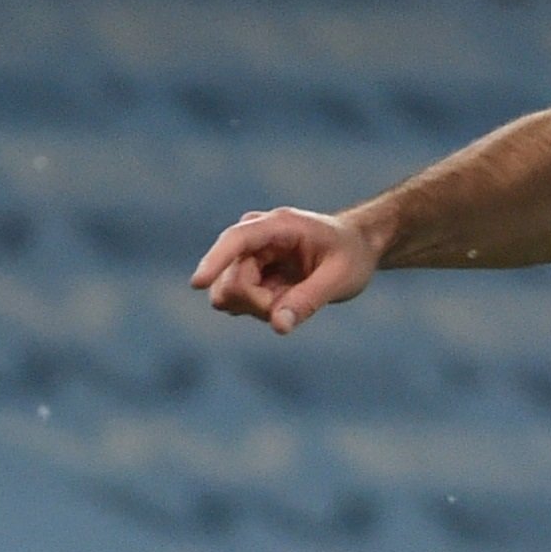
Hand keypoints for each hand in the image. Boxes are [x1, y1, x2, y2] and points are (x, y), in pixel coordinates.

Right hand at [190, 206, 377, 335]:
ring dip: (260, 307)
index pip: (236, 240)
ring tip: (294, 295)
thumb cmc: (351, 256)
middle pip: (231, 282)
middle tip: (295, 304)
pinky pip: (237, 301)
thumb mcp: (340, 279)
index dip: (214, 261)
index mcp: (278, 225)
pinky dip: (260, 308)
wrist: (353, 248)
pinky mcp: (244, 271)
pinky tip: (285, 296)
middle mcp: (254, 235)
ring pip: (229, 295)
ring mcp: (246, 254)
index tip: (197, 283)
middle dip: (259, 304)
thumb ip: (308, 301)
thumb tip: (278, 327)